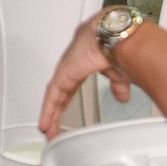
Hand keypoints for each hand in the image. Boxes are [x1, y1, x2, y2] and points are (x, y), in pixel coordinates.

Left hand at [38, 16, 131, 140]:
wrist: (114, 34)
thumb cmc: (119, 45)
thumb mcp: (119, 71)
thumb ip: (118, 84)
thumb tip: (121, 97)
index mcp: (84, 61)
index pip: (71, 85)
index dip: (67, 99)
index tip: (64, 110)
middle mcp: (72, 65)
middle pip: (60, 92)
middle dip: (57, 110)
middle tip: (52, 126)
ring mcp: (66, 70)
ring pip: (54, 96)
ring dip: (51, 114)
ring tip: (47, 131)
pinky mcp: (63, 75)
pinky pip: (52, 96)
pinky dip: (48, 111)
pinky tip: (45, 124)